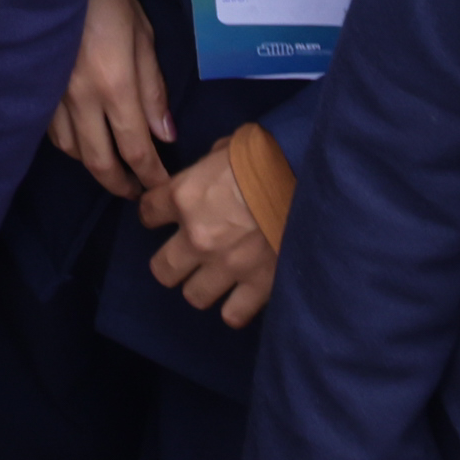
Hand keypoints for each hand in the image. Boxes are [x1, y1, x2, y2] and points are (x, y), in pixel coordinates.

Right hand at [49, 0, 167, 201]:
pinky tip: (84, 137)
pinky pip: (52, 130)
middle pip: (98, 162)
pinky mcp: (35, 87)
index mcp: (114, 85)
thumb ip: (153, 89)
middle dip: (119, 184)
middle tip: (136, 193)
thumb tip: (165, 134)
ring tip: (111, 166)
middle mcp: (80, 99)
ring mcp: (52, 95)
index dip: (151, 176)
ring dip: (93, 165)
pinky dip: (71, 143)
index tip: (162, 187)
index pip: (136, 148)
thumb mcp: (143, 36)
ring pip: (71, 150)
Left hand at [139, 138, 277, 326]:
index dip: (155, 214)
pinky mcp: (258, 285)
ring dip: (204, 285)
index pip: (147, 214)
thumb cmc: (269, 152)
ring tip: (218, 275)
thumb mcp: (228, 146)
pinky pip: (233, 314)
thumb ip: (208, 166)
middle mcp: (197, 237)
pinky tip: (243, 293)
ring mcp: (227, 266)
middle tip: (189, 254)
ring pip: (194, 296)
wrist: (311, 175)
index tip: (164, 215)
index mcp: (184, 196)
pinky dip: (236, 306)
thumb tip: (209, 172)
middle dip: (172, 262)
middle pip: (162, 270)